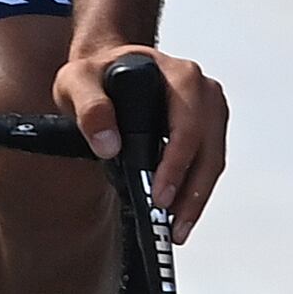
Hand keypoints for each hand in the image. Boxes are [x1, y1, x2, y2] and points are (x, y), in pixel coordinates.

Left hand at [62, 35, 227, 236]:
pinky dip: (197, 189)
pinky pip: (209, 162)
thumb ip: (89, 107)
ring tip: (178, 227)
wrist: (107, 66)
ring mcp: (208, 109)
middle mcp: (201, 90)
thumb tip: (108, 143)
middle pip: (208, 149)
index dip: (176, 165)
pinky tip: (180, 211)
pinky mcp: (207, 127)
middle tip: (171, 223)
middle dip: (192, 192)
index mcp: (178, 75)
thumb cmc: (97, 72)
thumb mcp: (78, 81)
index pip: (186, 126)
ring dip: (198, 197)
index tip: (160, 196)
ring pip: (214, 159)